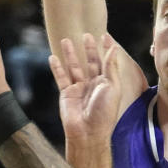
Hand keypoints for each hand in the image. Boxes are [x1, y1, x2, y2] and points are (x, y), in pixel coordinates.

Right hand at [50, 33, 121, 147]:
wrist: (88, 132)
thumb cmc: (104, 111)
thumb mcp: (112, 86)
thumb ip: (111, 66)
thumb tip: (114, 48)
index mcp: (106, 83)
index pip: (106, 61)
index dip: (105, 48)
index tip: (105, 35)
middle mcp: (93, 84)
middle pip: (90, 62)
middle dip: (88, 49)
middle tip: (85, 35)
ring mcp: (79, 89)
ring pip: (74, 67)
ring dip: (70, 54)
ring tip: (65, 40)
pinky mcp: (66, 94)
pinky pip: (60, 78)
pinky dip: (56, 68)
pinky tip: (53, 57)